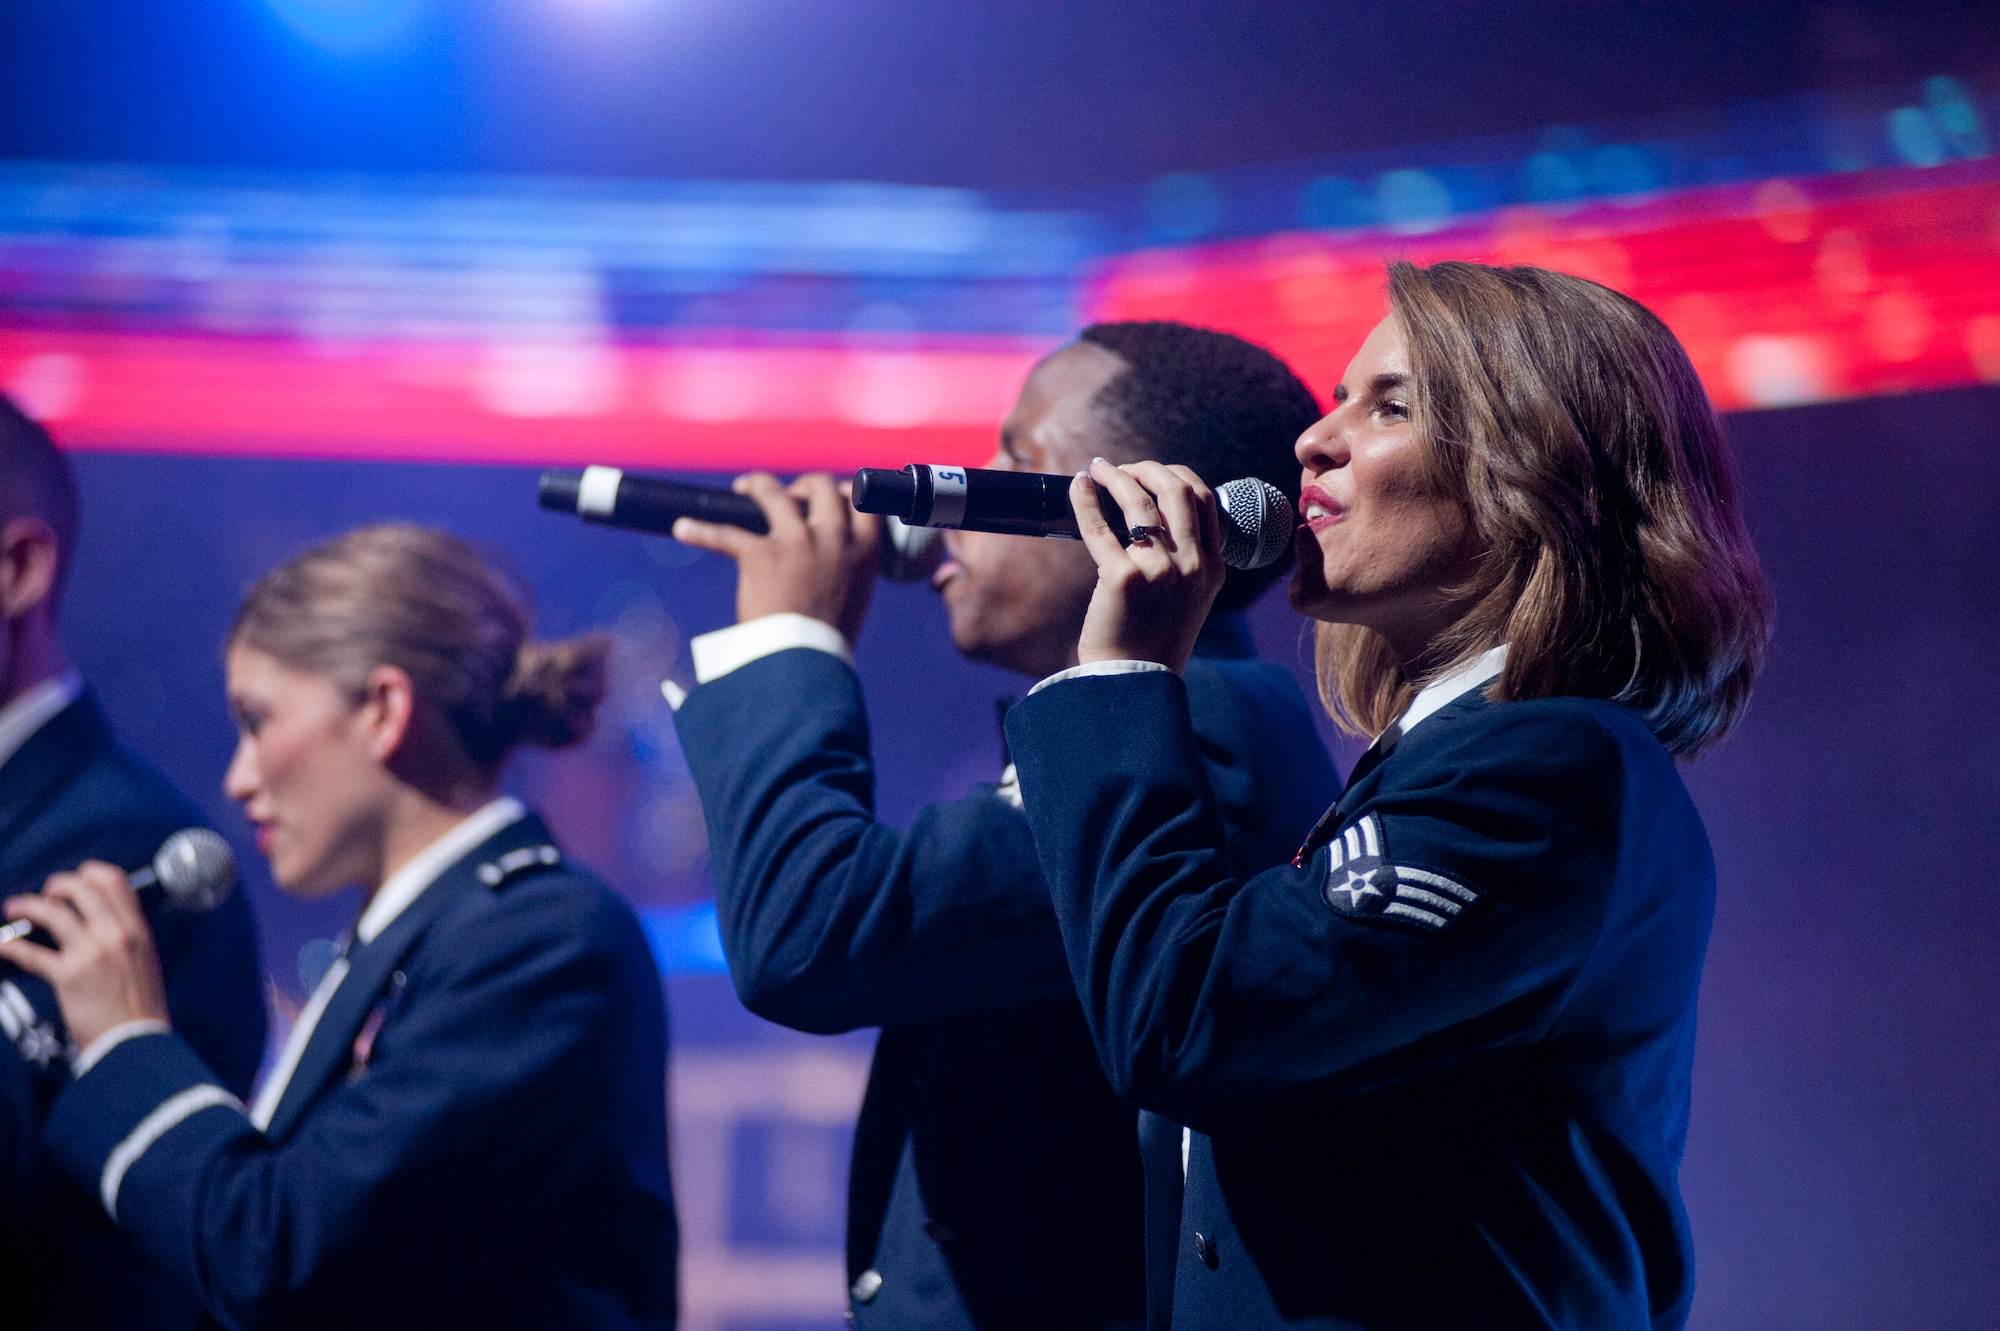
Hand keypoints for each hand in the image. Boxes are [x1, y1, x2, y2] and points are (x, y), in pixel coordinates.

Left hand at [0, 862, 169, 1051]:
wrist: (136, 1042)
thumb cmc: (140, 1007)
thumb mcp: (145, 961)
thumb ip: (127, 937)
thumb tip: (101, 921)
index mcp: (137, 930)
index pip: (114, 880)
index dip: (89, 873)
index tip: (75, 881)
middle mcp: (116, 934)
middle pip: (82, 888)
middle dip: (56, 886)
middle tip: (45, 897)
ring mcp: (92, 953)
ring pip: (54, 913)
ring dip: (27, 906)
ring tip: (14, 909)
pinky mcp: (69, 975)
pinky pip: (31, 953)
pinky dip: (11, 946)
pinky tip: (3, 945)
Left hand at [672, 472, 882, 644]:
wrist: (806, 664)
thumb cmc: (828, 639)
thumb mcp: (854, 596)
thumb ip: (846, 567)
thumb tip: (831, 557)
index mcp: (864, 551)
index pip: (862, 502)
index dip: (844, 492)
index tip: (832, 494)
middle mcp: (833, 539)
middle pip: (819, 487)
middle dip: (804, 485)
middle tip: (790, 495)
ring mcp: (797, 543)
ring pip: (774, 494)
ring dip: (758, 485)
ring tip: (744, 488)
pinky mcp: (761, 555)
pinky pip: (725, 534)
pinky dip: (700, 531)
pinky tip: (683, 528)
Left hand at [1070, 458, 1227, 672]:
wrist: (1134, 680)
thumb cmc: (1154, 639)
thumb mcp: (1190, 598)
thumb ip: (1186, 560)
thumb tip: (1155, 514)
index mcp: (1212, 567)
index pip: (1204, 499)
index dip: (1175, 475)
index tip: (1150, 473)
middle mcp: (1192, 564)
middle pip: (1177, 489)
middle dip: (1148, 468)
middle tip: (1123, 468)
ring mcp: (1159, 570)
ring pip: (1139, 501)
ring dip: (1116, 476)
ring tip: (1098, 469)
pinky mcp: (1122, 578)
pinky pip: (1099, 526)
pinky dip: (1086, 499)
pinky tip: (1078, 486)